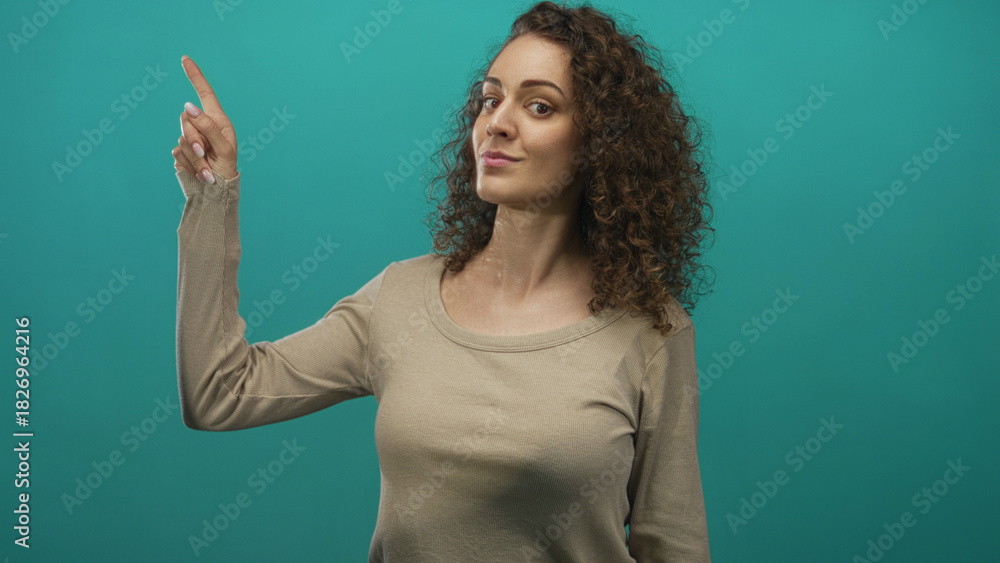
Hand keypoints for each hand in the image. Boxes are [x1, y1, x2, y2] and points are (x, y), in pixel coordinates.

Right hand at [172, 55, 237, 183]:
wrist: (216, 192)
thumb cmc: (227, 169)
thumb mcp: (224, 148)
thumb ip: (208, 127)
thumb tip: (189, 106)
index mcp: (217, 120)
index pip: (204, 93)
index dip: (195, 76)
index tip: (185, 58)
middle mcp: (203, 126)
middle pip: (187, 118)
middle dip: (194, 137)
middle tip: (204, 153)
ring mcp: (191, 139)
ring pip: (182, 138)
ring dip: (194, 157)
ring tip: (207, 169)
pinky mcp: (182, 152)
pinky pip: (177, 152)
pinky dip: (189, 165)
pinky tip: (200, 173)